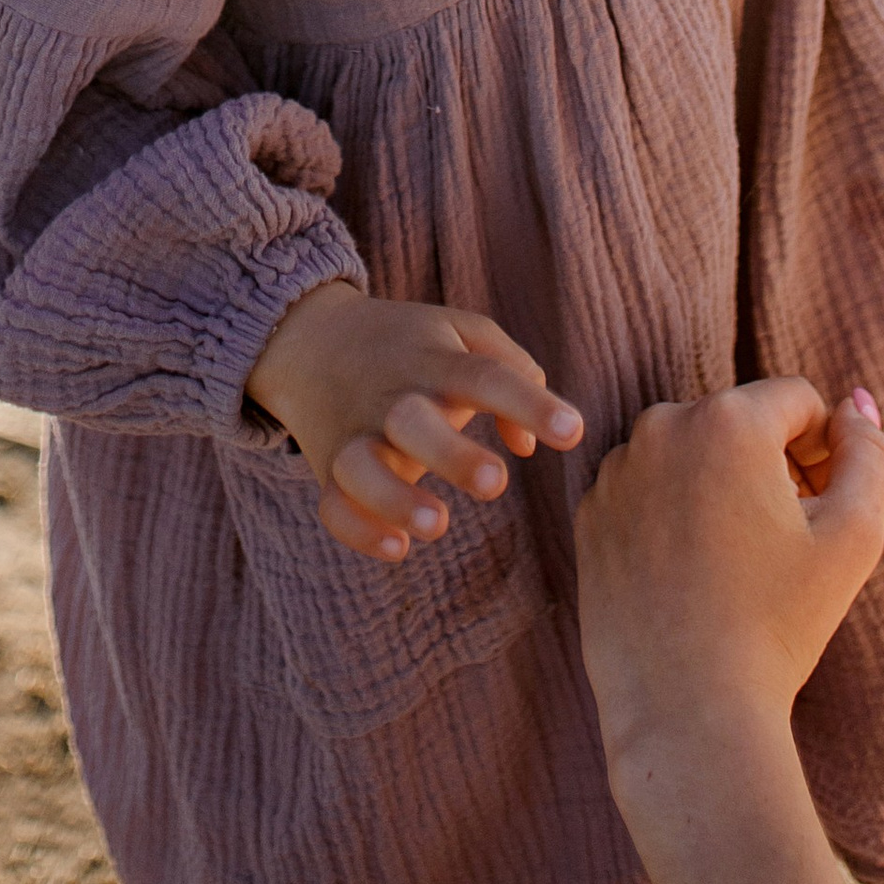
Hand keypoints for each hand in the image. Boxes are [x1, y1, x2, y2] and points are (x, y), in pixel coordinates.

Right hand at [245, 282, 585, 563]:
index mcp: (433, 359)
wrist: (311, 340)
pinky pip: (332, 505)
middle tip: (494, 484)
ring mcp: (354, 432)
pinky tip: (397, 550)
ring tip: (438, 525)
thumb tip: (530, 446)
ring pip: (361, 467)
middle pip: (413, 419)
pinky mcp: (328, 468)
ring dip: (396, 498)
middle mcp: (392, 395)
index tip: (572, 432)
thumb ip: (515, 373)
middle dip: (451, 454)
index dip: (529, 403)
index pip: (484, 375)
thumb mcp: (462, 333)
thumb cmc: (410, 344)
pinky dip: (357, 530)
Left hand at [575, 378, 883, 762]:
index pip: (797, 401)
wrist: (688, 710)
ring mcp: (617, 471)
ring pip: (691, 454)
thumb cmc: (778, 624)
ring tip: (734, 564)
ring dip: (718, 487)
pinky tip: (690, 577)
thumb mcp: (854, 537)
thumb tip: (855, 405)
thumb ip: (870, 454)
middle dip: (768, 466)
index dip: (822, 452)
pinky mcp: (590, 515)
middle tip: (781, 544)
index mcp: (728, 419)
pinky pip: (647, 491)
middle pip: (740, 422)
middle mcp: (663, 425)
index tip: (818, 512)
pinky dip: (672, 517)